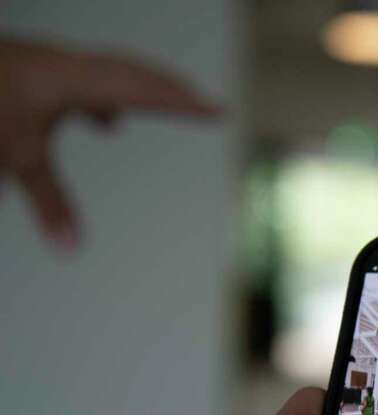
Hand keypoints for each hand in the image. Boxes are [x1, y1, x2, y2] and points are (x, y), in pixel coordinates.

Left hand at [0, 38, 217, 249]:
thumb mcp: (13, 157)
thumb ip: (48, 200)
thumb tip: (72, 248)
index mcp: (68, 78)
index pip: (140, 89)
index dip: (181, 102)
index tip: (217, 110)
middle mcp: (60, 63)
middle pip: (130, 71)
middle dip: (169, 89)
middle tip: (204, 103)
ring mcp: (42, 62)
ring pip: (105, 72)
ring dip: (139, 90)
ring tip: (167, 105)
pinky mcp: (28, 70)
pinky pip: (81, 80)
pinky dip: (103, 100)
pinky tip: (105, 123)